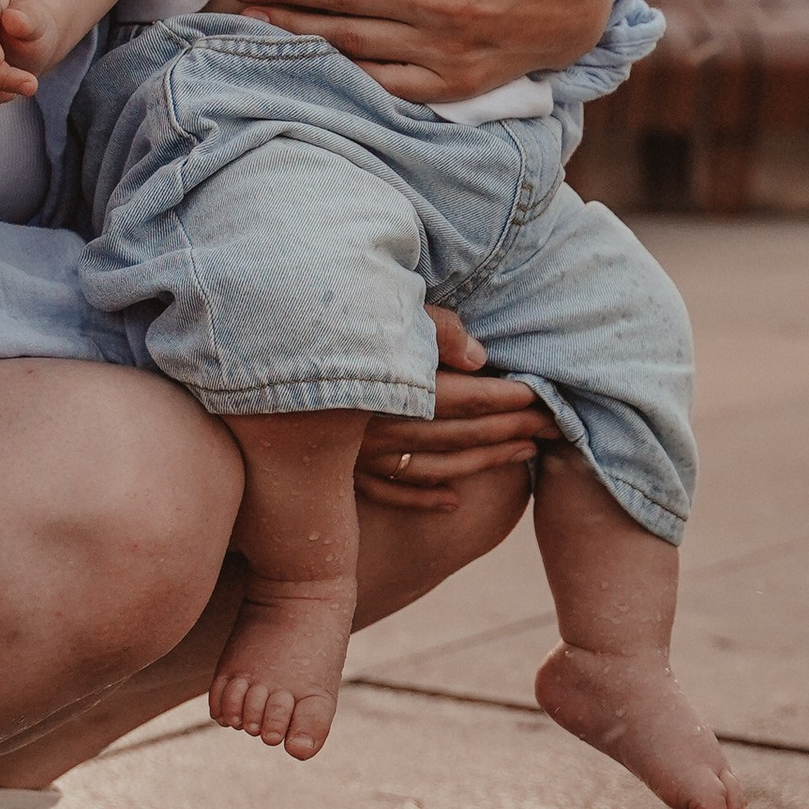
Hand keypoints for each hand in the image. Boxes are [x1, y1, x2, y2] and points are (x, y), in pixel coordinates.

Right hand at [356, 308, 558, 512]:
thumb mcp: (391, 307)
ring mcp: (364, 454)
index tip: (543, 398)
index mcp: (399, 386)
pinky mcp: (345, 469)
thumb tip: (480, 359)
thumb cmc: (340, 323)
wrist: (253, 348)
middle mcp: (384, 428)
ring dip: (486, 462)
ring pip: (437, 466)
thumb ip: (439, 331)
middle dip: (513, 429)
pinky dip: (424, 498)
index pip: (471, 399)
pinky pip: (391, 492)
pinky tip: (452, 501)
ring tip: (526, 452)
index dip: (512, 400)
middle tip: (554, 426)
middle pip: (462, 433)